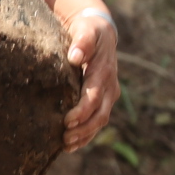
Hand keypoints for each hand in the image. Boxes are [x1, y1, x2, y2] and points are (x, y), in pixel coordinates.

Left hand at [43, 0, 117, 153]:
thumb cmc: (89, 29)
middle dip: (83, 129)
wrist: (100, 31)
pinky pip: (96, 120)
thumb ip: (82, 41)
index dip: (82, 111)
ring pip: (99, 121)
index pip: (94, 97)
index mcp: (104, 72)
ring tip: (66, 145)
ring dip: (85, 135)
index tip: (66, 120)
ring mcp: (108, 95)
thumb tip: (76, 56)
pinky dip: (86, 134)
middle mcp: (109, 86)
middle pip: (100, 115)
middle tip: (64, 138)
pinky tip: (71, 145)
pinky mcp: (103, 99)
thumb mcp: (86, 29)